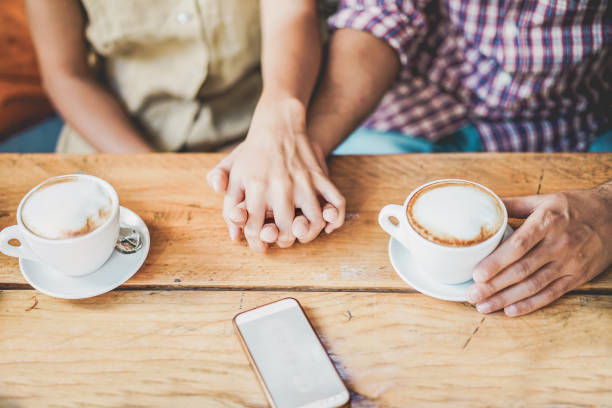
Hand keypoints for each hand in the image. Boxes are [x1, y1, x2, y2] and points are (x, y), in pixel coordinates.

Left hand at [207, 95, 345, 251]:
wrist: (278, 124)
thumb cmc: (253, 155)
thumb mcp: (234, 176)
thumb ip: (230, 206)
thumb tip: (233, 237)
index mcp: (256, 186)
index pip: (255, 229)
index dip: (256, 243)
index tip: (259, 246)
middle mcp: (281, 186)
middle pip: (285, 231)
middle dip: (281, 242)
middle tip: (279, 240)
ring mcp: (303, 181)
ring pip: (313, 221)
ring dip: (307, 234)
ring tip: (300, 234)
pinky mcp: (319, 175)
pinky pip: (336, 201)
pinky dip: (335, 217)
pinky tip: (328, 226)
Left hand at [466, 185, 611, 316]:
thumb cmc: (575, 206)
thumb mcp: (545, 200)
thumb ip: (513, 205)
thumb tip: (485, 205)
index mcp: (547, 222)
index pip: (518, 246)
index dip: (496, 262)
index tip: (476, 274)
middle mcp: (559, 244)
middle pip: (521, 270)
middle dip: (493, 286)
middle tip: (471, 296)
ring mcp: (570, 263)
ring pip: (533, 285)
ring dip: (506, 299)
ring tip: (483, 306)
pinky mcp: (578, 276)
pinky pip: (551, 294)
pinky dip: (530, 305)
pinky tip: (510, 311)